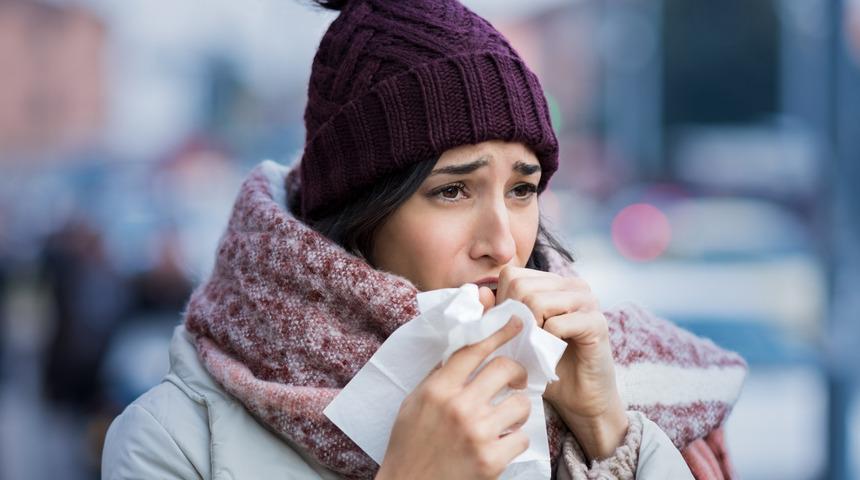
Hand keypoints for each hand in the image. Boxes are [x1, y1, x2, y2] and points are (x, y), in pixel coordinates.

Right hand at [377, 317, 530, 479]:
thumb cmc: (409, 445)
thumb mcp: (413, 403)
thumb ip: (438, 377)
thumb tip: (462, 349)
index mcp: (438, 389)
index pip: (474, 349)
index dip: (498, 331)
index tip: (515, 322)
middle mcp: (459, 407)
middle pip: (505, 369)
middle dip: (516, 372)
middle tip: (515, 380)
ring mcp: (478, 433)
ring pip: (521, 404)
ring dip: (517, 410)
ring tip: (505, 419)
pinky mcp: (492, 460)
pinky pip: (522, 438)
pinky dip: (514, 441)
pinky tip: (500, 445)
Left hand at [493, 266, 627, 460]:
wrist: (580, 398)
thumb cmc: (545, 366)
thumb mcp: (514, 338)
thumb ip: (497, 315)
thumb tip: (481, 293)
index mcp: (553, 282)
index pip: (512, 275)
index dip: (503, 304)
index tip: (512, 330)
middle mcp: (573, 285)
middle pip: (521, 286)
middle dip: (514, 319)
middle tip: (524, 343)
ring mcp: (587, 301)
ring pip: (536, 301)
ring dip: (529, 332)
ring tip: (537, 348)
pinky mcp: (597, 322)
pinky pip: (556, 324)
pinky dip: (546, 343)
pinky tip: (552, 354)